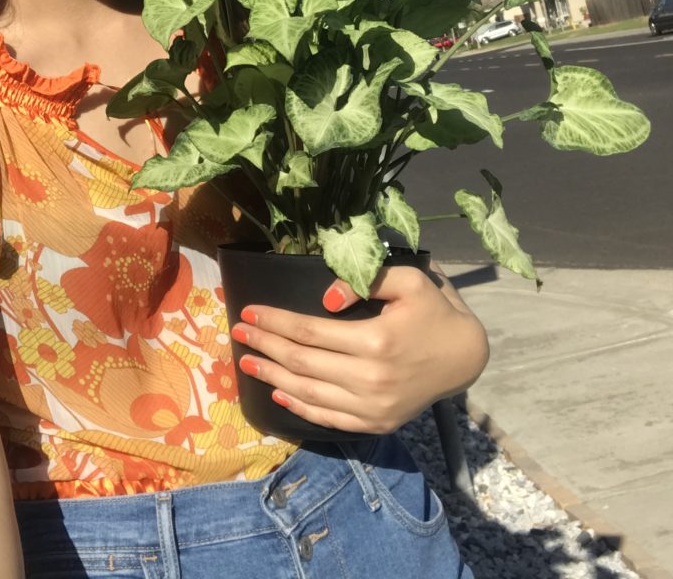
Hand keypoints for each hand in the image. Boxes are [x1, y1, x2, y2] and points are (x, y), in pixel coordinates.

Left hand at [230, 261, 488, 433]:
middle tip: (238, 332)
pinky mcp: (377, 424)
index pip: (308, 332)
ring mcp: (373, 408)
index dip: (275, 321)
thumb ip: (365, 281)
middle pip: (301, 362)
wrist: (465, 357)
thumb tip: (326, 297)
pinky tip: (279, 394)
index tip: (249, 311)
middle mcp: (370, 379)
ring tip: (246, 363)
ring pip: (309, 394)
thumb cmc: (433, 312)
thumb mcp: (409, 280)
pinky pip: (329, 419)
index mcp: (375, 340)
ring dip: (272, 378)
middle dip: (264, 346)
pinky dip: (300, 408)